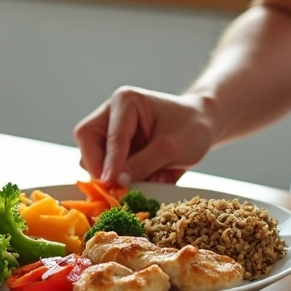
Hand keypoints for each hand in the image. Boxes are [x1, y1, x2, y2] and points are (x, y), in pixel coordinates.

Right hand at [73, 86, 218, 187]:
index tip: (111, 184)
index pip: (110, 136)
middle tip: (115, 188)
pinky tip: (144, 179)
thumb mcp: (172, 148)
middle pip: (87, 141)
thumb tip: (117, 183)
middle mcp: (111, 113)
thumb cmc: (192, 127)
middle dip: (99, 166)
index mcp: (125, 102)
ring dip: (109, 174)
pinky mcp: (113, 148)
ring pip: (91, 157)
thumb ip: (144, 164)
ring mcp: (109, 131)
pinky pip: (104, 167)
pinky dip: (119, 178)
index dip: (109, 162)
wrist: (203, 125)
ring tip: (140, 181)